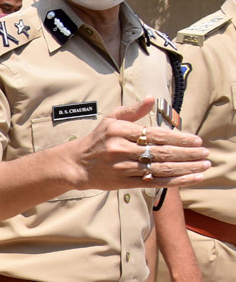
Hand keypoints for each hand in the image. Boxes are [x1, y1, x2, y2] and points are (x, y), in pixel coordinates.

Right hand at [75, 97, 207, 190]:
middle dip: (187, 154)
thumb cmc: (97, 140)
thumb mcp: (111, 120)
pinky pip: (153, 182)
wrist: (76, 164)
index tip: (196, 140)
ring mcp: (123, 168)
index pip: (156, 135)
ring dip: (186, 168)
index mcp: (121, 131)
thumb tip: (152, 99)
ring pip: (160, 168)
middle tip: (205, 153)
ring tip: (203, 166)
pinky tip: (190, 178)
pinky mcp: (123, 183)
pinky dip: (174, 181)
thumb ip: (132, 110)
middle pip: (161, 152)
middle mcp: (122, 149)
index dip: (179, 138)